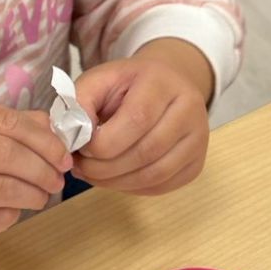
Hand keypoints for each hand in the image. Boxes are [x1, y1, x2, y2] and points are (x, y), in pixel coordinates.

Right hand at [0, 102, 70, 251]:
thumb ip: (12, 124)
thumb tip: (55, 128)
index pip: (5, 121)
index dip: (42, 139)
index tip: (63, 154)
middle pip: (3, 154)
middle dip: (41, 168)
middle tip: (57, 178)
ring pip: (1, 190)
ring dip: (33, 194)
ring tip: (42, 195)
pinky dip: (13, 214)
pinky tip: (14, 209)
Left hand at [72, 40, 213, 195]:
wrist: (162, 87)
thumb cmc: (124, 86)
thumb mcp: (98, 81)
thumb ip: (79, 102)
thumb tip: (72, 136)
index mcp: (163, 81)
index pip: (137, 119)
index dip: (103, 142)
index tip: (81, 146)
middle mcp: (190, 108)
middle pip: (147, 151)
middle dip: (105, 167)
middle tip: (80, 166)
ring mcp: (198, 138)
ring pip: (155, 174)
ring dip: (115, 182)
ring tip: (92, 174)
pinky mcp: (196, 163)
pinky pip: (162, 185)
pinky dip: (131, 188)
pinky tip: (113, 178)